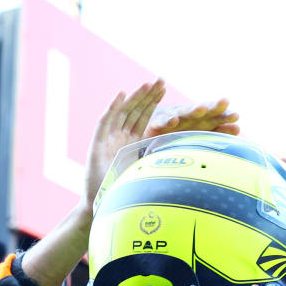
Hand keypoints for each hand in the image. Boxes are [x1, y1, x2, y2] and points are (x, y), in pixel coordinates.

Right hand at [84, 80, 166, 212]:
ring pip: (123, 113)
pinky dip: (113, 108)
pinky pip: (105, 122)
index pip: (144, 117)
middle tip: (161, 79)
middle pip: (135, 111)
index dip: (154, 102)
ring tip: (147, 84)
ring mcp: (108, 139)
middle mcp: (120, 137)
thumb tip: (188, 156)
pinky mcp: (96, 144)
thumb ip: (160, 161)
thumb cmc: (126, 194)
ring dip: (135, 98)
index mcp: (132, 142)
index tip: (166, 88)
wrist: (103, 206)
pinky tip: (122, 94)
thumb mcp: (148, 173)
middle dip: (148, 95)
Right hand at [146, 99, 239, 136]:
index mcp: (201, 120)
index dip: (226, 115)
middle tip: (224, 102)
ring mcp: (174, 118)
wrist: (153, 133)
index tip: (236, 116)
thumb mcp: (201, 134)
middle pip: (203, 110)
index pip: (216, 116)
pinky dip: (167, 120)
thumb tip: (238, 128)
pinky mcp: (157, 124)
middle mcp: (189, 116)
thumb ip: (219, 131)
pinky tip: (173, 121)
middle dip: (213, 107)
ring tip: (201, 109)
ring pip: (184, 113)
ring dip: (193, 110)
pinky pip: (162, 122)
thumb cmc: (181, 133)